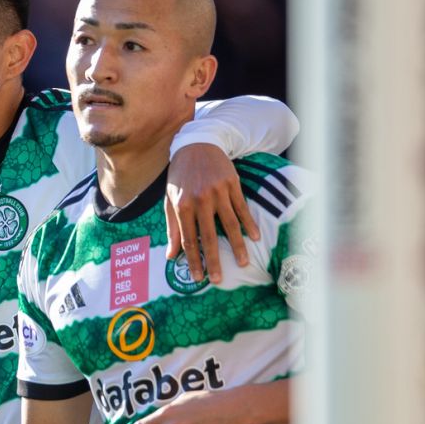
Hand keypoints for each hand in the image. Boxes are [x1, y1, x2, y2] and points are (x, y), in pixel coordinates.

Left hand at [166, 143, 259, 283]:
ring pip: (229, 224)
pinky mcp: (233, 184)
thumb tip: (170, 255)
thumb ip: (172, 228)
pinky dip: (249, 224)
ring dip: (237, 246)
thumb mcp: (169, 199)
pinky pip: (242, 208)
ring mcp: (218, 192)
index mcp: (182, 205)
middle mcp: (200, 200)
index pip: (188, 239)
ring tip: (243, 263)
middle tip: (218, 279)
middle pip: (208, 236)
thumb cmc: (180, 176)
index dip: (193, 260)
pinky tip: (255, 237)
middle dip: (213, 260)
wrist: (197, 144)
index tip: (198, 277)